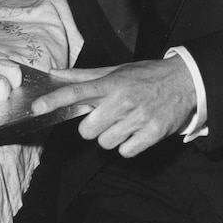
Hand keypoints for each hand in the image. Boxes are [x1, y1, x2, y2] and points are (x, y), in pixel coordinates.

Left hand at [31, 58, 196, 157]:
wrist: (185, 82)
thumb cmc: (145, 76)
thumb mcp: (116, 71)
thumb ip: (84, 76)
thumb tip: (54, 73)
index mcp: (112, 83)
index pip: (77, 91)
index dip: (55, 100)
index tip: (37, 107)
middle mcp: (123, 101)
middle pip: (87, 130)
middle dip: (93, 126)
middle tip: (106, 116)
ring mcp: (138, 119)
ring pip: (105, 143)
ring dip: (111, 136)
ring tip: (125, 121)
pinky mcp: (153, 134)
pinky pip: (125, 152)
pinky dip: (128, 145)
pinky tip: (136, 131)